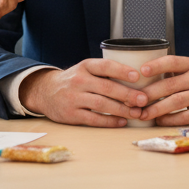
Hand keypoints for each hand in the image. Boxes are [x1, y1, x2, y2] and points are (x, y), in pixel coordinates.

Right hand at [20, 60, 148, 126]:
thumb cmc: (74, 80)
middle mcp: (79, 81)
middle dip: (128, 94)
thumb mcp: (85, 69)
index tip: (138, 76)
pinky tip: (122, 121)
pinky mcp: (71, 114)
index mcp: (85, 66)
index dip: (122, 70)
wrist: (46, 92)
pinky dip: (110, 121)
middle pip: (107, 87)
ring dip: (122, 110)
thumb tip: (138, 79)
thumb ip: (105, 72)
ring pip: (102, 104)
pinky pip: (94, 119)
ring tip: (137, 113)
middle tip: (143, 99)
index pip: (105, 66)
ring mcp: (74, 98)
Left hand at [135, 56, 188, 125]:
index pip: (173, 62)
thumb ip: (173, 72)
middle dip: (149, 94)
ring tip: (142, 114)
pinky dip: (170, 119)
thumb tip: (142, 78)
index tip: (141, 71)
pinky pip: (185, 117)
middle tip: (134, 100)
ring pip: (176, 102)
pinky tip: (159, 120)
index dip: (157, 65)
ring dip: (156, 109)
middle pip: (170, 85)